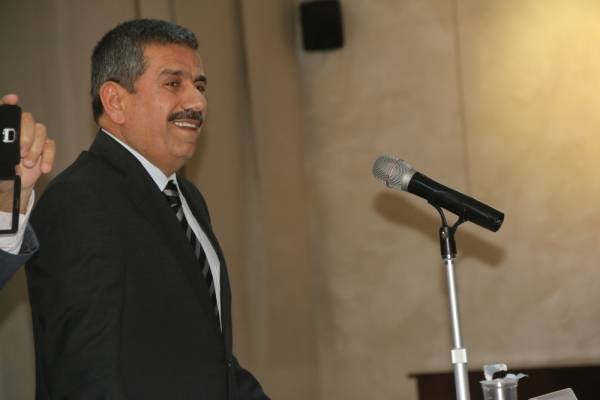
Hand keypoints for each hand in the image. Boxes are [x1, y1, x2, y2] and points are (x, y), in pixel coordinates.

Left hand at [0, 94, 54, 212]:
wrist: (12, 185)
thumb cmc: (0, 170)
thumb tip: (2, 144)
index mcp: (4, 128)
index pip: (6, 110)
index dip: (8, 103)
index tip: (12, 100)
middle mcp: (19, 128)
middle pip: (27, 119)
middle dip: (26, 136)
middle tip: (21, 153)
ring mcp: (33, 136)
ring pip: (41, 131)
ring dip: (36, 148)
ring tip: (28, 164)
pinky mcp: (45, 147)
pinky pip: (51, 146)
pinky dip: (48, 157)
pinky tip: (43, 168)